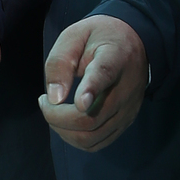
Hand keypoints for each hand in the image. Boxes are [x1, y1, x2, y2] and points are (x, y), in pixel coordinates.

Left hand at [41, 14, 147, 150]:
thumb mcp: (75, 35)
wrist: (135, 44)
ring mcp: (128, 110)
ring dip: (63, 131)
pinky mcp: (125, 122)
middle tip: (45, 101)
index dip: (91, 90)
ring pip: (91, 137)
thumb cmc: (99, 38)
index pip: (104, 75)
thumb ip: (61, 62)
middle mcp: (126, 88)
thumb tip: (54, 98)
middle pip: (90, 119)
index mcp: (114, 57)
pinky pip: (97, 143)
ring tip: (53, 111)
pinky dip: (75, 139)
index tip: (80, 103)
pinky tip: (66, 122)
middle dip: (57, 118)